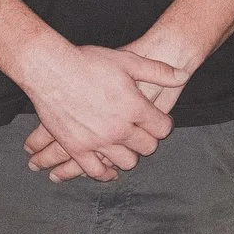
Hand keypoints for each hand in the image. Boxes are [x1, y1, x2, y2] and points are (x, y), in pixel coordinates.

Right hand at [15, 42, 177, 182]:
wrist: (50, 68)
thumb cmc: (89, 62)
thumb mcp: (128, 60)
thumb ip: (158, 71)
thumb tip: (182, 75)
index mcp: (135, 107)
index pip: (162, 128)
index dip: (162, 123)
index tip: (156, 120)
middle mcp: (119, 128)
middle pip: (147, 147)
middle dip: (147, 139)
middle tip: (140, 131)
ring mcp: (97, 141)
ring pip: (126, 162)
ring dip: (128, 154)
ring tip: (124, 144)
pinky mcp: (76, 148)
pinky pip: (96, 171)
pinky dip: (104, 172)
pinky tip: (108, 168)